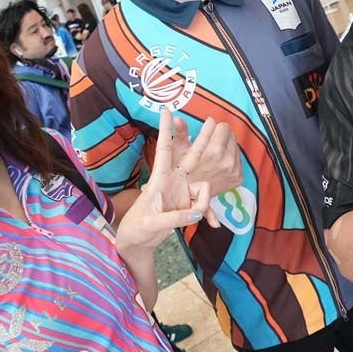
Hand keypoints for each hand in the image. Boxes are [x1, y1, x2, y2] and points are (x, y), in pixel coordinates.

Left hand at [117, 110, 214, 255]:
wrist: (139, 242)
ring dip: (203, 205)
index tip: (165, 110)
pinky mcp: (189, 205)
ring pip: (203, 190)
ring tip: (191, 221)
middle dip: (203, 140)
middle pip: (192, 157)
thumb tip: (196, 212)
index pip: (164, 150)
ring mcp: (183, 193)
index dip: (165, 130)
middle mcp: (173, 182)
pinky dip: (208, 215)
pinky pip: (205, 205)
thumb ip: (174, 217)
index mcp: (159, 179)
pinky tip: (213, 223)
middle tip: (215, 121)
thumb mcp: (151, 224)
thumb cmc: (137, 228)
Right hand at [170, 115, 241, 196]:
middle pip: (231, 135)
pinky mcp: (238, 177)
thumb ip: (180, 133)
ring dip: (226, 147)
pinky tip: (218, 164)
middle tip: (209, 145)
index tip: (208, 133)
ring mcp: (235, 170)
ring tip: (213, 155)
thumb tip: (178, 119)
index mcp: (215, 152)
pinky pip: (239, 159)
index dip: (214, 129)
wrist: (190, 197)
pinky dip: (230, 159)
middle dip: (221, 137)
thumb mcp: (178, 151)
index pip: (224, 127)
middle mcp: (228, 161)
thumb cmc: (182, 174)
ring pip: (236, 147)